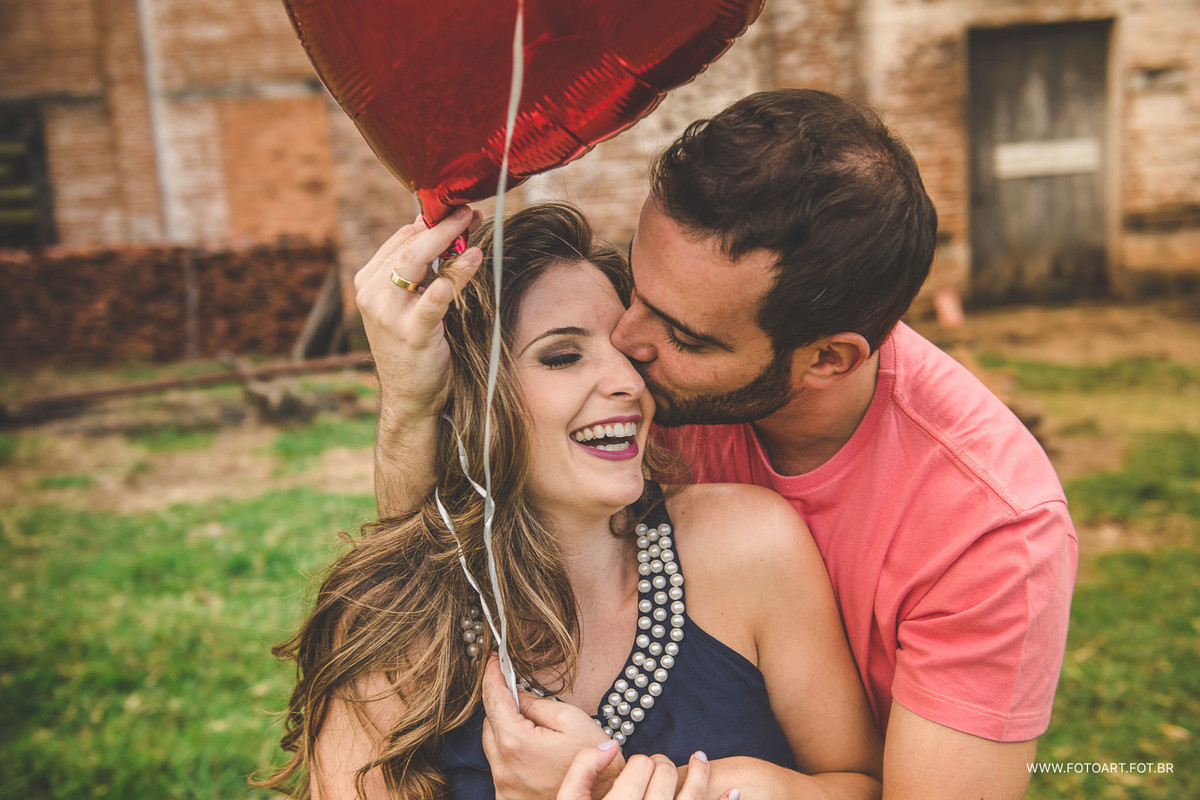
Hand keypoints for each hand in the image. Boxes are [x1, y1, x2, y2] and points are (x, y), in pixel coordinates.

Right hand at [354, 207, 482, 414]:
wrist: (410, 397)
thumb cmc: (414, 347)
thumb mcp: (408, 305)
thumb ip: (418, 273)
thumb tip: (440, 232)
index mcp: (369, 284)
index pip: (398, 240)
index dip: (428, 222)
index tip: (455, 211)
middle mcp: (372, 296)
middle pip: (406, 247)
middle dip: (439, 225)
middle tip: (467, 210)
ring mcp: (389, 316)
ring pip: (414, 263)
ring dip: (446, 240)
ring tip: (471, 224)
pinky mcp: (411, 333)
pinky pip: (435, 296)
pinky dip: (457, 274)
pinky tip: (475, 259)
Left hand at [481, 655, 620, 799]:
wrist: (604, 796)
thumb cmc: (594, 758)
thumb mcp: (570, 719)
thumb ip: (536, 703)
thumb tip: (515, 693)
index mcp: (517, 743)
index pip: (494, 699)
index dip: (493, 675)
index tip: (494, 661)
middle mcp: (504, 767)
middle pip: (489, 722)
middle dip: (503, 705)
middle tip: (524, 697)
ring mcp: (504, 785)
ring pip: (492, 744)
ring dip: (505, 730)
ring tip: (533, 729)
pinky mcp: (507, 796)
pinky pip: (499, 766)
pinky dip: (509, 753)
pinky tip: (531, 750)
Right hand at [558, 747, 719, 799]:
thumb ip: (582, 769)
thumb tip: (612, 745)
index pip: (641, 765)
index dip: (639, 762)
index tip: (636, 770)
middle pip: (665, 775)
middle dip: (663, 765)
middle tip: (658, 767)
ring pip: (692, 797)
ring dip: (700, 774)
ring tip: (701, 758)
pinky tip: (733, 793)